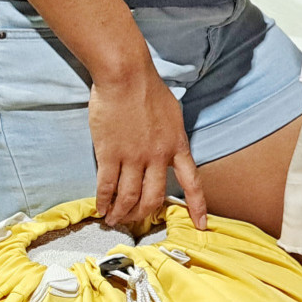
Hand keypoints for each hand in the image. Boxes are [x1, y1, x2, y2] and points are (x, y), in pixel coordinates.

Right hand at [90, 66, 206, 230]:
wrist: (127, 76)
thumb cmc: (149, 90)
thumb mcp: (173, 115)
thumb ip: (172, 138)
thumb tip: (170, 151)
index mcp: (177, 146)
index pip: (192, 182)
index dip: (197, 206)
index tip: (201, 225)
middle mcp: (158, 156)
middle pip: (154, 197)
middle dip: (145, 214)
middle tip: (136, 221)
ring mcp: (134, 157)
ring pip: (130, 197)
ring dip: (122, 212)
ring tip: (115, 220)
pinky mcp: (110, 153)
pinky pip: (107, 186)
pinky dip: (103, 201)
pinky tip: (100, 209)